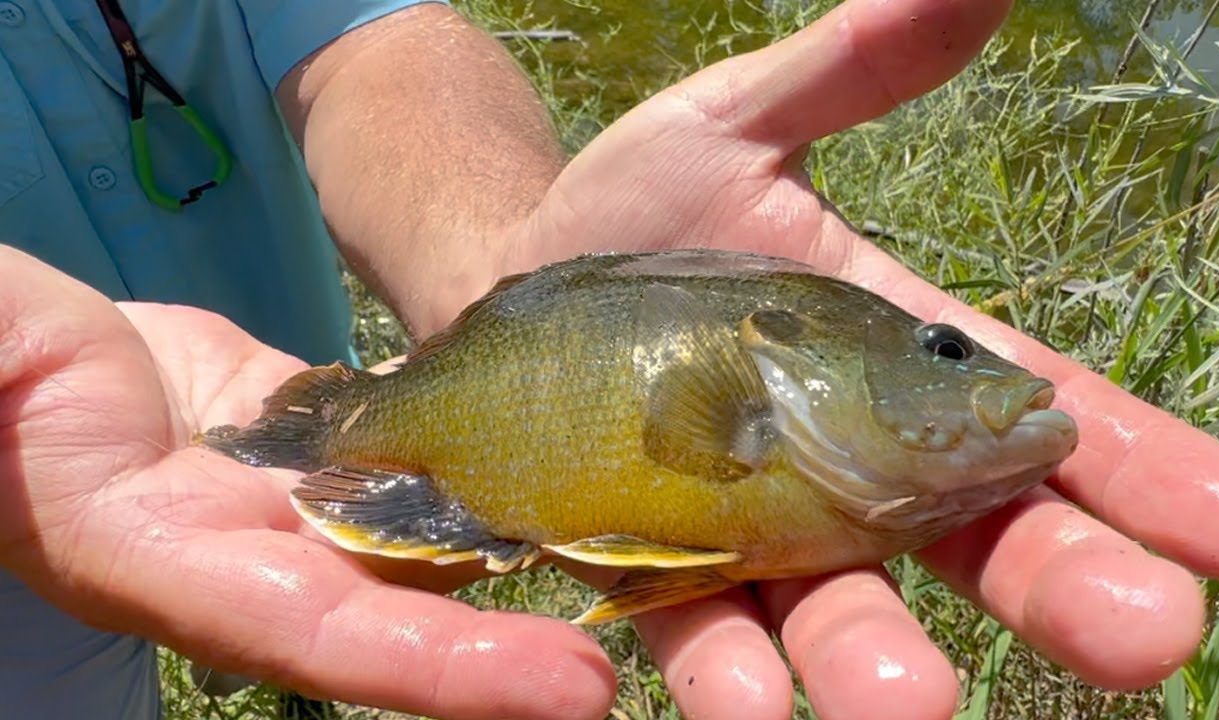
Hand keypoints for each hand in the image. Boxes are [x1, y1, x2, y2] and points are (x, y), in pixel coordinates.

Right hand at [0, 246, 615, 719]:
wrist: (11, 359)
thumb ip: (12, 396)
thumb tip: (18, 378)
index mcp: (159, 561)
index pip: (327, 633)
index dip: (444, 669)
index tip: (568, 691)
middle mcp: (242, 555)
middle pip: (396, 608)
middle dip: (500, 650)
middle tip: (610, 672)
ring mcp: (277, 502)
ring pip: (408, 533)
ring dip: (503, 550)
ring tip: (614, 555)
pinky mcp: (301, 445)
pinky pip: (396, 454)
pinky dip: (463, 462)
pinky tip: (540, 450)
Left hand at [491, 0, 1218, 716]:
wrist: (504, 274)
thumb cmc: (633, 208)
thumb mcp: (737, 124)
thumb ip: (850, 70)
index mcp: (895, 358)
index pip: (1041, 417)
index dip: (1146, 470)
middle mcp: (847, 463)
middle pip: (973, 535)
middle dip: (1058, 583)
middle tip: (1144, 639)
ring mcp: (755, 527)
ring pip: (840, 607)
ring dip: (876, 658)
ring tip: (908, 703)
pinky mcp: (655, 567)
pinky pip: (700, 626)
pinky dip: (727, 669)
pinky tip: (749, 706)